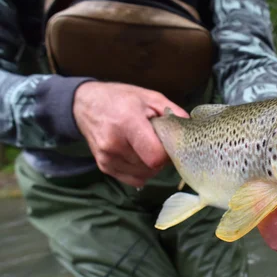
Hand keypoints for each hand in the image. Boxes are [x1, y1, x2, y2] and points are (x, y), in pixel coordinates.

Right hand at [73, 82, 188, 186]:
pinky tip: (138, 155)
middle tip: (156, 141)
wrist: (85, 104)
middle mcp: (114, 144)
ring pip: (144, 175)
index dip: (168, 153)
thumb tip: (191, 129)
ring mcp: (107, 158)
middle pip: (151, 166)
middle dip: (160, 157)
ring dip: (151, 165)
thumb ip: (173, 113)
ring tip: (145, 145)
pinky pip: (133, 179)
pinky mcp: (104, 167)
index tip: (168, 142)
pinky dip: (141, 171)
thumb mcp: (150, 97)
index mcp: (128, 123)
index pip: (156, 156)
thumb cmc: (121, 98)